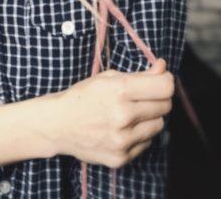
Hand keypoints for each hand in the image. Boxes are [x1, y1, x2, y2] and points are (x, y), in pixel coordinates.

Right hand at [50, 58, 173, 167]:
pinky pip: (146, 143)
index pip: (165, 87)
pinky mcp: (121, 157)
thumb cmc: (83, 96)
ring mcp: (123, 139)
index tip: (162, 78)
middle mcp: (123, 116)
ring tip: (131, 113)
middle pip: (165, 106)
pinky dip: (140, 134)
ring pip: (159, 125)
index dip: (166, 80)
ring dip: (150, 117)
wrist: (58, 124)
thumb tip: (163, 68)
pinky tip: (122, 128)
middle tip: (144, 95)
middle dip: (158, 98)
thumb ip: (139, 74)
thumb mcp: (107, 77)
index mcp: (119, 90)